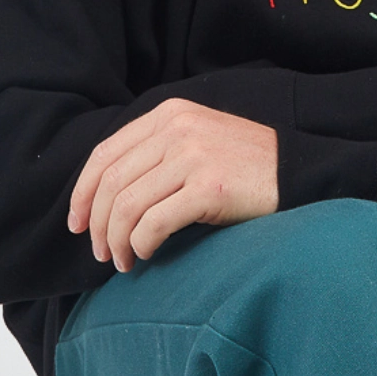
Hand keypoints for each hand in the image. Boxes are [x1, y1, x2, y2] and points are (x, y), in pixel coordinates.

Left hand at [68, 98, 278, 271]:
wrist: (298, 170)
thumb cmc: (244, 164)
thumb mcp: (197, 138)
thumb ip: (157, 150)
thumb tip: (106, 194)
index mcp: (169, 114)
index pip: (105, 154)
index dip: (83, 193)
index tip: (78, 224)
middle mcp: (177, 130)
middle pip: (111, 183)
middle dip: (97, 224)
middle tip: (102, 253)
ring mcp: (194, 156)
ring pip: (127, 206)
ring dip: (118, 241)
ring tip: (125, 261)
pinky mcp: (209, 188)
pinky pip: (154, 224)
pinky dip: (142, 245)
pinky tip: (148, 255)